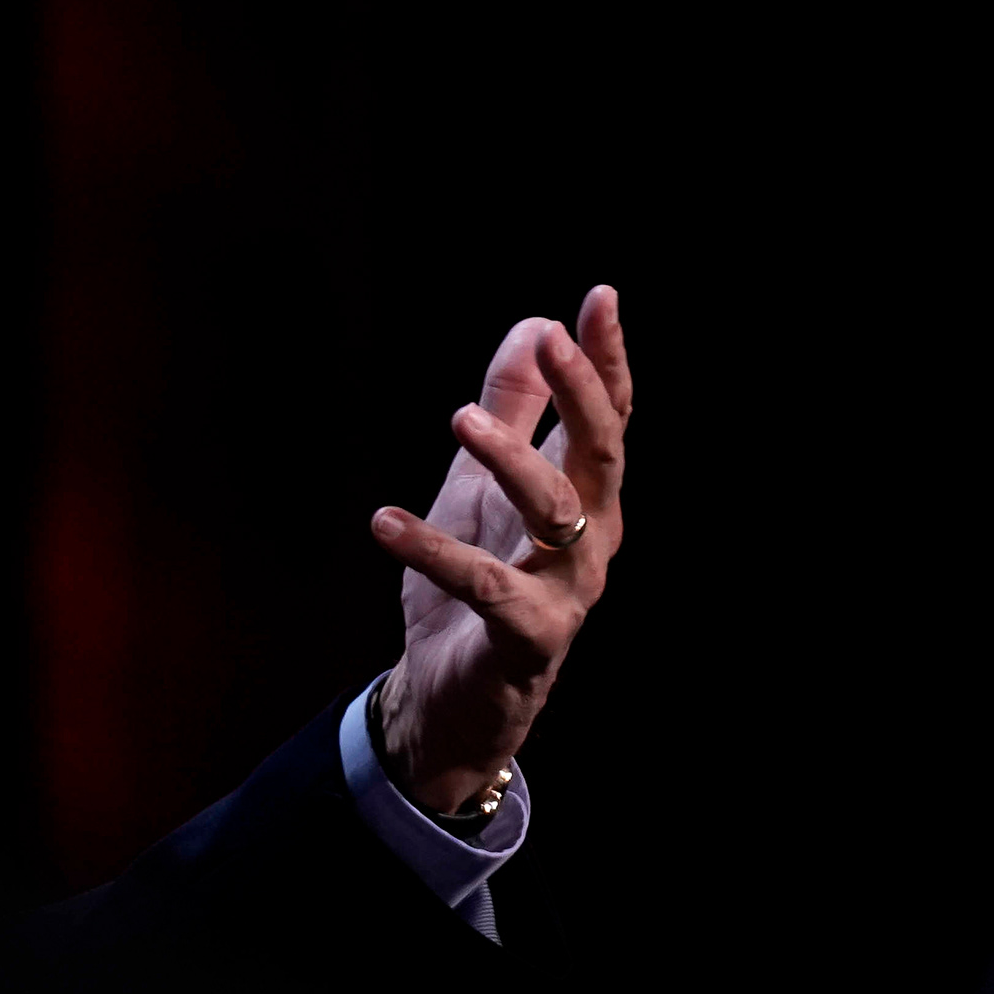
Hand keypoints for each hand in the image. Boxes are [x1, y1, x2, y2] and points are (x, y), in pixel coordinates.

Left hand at [369, 285, 632, 810]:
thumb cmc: (476, 584)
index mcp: (586, 496)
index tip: (600, 296)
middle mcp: (592, 537)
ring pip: (558, 511)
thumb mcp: (482, 485)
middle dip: (581, 393)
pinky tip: (384, 520)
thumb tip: (533, 325)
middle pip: (601, 453)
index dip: (607, 359)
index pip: (609, 417)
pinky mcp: (526, 635)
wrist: (450, 697)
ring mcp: (565, 589)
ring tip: (460, 416)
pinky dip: (432, 550)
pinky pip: (484, 585)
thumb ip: (513, 411)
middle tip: (549, 339)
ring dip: (512, 458)